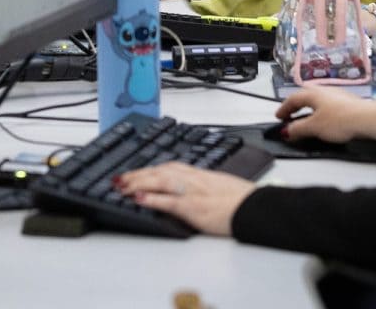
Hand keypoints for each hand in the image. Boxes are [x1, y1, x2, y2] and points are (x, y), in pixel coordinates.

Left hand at [115, 162, 255, 235]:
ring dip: (137, 183)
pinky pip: (168, 200)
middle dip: (136, 174)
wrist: (256, 208)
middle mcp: (193, 179)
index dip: (148, 169)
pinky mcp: (193, 207)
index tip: (134, 172)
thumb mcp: (220, 186)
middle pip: (159, 171)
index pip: (168, 167)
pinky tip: (138, 198)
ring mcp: (192, 192)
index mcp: (199, 175)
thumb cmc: (243, 200)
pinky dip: (151, 198)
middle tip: (119, 179)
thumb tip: (191, 190)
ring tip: (121, 186)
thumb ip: (203, 186)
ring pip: (159, 181)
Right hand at [276, 86, 375, 143]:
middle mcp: (324, 91)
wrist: (367, 119)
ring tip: (306, 120)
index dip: (283, 108)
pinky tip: (324, 121)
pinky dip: (320, 112)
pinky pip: (327, 106)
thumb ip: (298, 129)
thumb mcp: (314, 127)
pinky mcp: (347, 103)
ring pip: (317, 101)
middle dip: (295, 107)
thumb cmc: (341, 119)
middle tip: (289, 117)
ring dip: (308, 110)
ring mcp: (336, 95)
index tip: (279, 117)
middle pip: (304, 98)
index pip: (292, 99)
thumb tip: (287, 131)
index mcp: (312, 94)